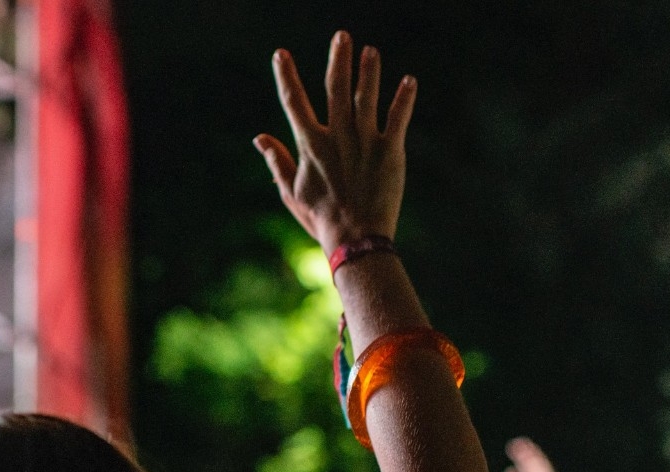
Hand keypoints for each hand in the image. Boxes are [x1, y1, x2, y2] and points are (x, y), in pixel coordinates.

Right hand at [254, 31, 416, 254]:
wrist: (356, 238)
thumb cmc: (321, 219)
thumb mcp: (292, 192)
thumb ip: (278, 161)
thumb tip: (259, 137)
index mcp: (311, 144)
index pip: (294, 101)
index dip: (286, 76)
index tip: (280, 54)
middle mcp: (337, 135)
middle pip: (336, 88)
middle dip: (338, 59)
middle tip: (342, 36)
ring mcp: (365, 140)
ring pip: (367, 96)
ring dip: (369, 71)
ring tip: (371, 51)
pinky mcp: (390, 150)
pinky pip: (398, 117)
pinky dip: (404, 98)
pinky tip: (410, 80)